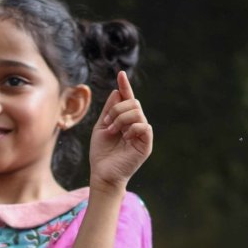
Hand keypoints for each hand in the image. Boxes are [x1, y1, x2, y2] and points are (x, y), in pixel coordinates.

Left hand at [88, 71, 152, 191]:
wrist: (103, 174)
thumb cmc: (101, 154)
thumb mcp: (101, 127)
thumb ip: (109, 109)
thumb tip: (117, 91)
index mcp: (125, 120)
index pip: (127, 99)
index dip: (125, 86)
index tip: (120, 74)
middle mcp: (135, 125)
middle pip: (133, 102)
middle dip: (118, 109)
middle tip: (108, 122)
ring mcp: (141, 134)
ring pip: (138, 112)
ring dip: (122, 118)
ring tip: (113, 131)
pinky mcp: (146, 144)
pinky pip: (144, 126)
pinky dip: (132, 127)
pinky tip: (124, 136)